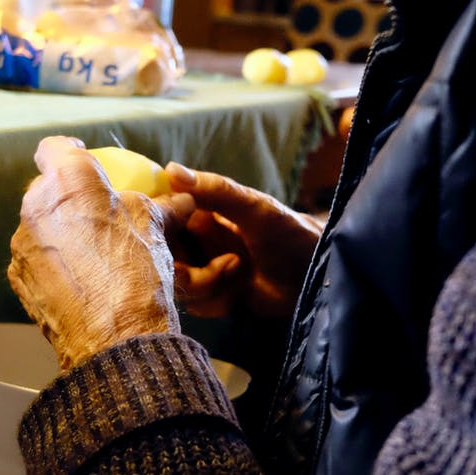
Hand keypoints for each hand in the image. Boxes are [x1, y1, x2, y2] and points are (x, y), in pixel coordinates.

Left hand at [8, 136, 194, 369]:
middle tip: (96, 214)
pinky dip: (53, 263)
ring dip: (60, 232)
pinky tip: (80, 280)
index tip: (85, 161)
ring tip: (91, 255)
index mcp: (70, 181)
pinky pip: (35, 258)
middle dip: (68, 198)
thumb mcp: (157, 228)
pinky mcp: (18, 277)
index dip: (70, 151)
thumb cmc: (137, 272)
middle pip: (47, 189)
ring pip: (40, 226)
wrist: (113, 337)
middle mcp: (37, 205)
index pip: (55, 148)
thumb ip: (163, 205)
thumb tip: (181, 199)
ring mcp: (22, 243)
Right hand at [165, 163, 322, 320]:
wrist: (318, 276)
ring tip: (237, 270)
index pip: (157, 218)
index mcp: (198, 213)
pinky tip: (238, 294)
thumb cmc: (291, 232)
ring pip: (174, 283)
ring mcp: (202, 270)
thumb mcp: (255, 208)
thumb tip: (170, 170)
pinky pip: (193, 305)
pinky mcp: (212, 299)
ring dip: (203, 282)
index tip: (170, 235)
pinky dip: (213, 301)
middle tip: (221, 260)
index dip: (157, 228)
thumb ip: (215, 189)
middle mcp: (195, 241)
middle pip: (160, 256)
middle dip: (181, 265)